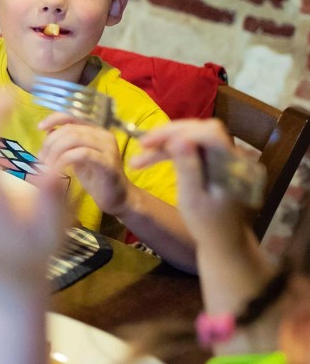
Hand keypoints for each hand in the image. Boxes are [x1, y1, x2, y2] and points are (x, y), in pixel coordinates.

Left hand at [38, 112, 131, 216]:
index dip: (55, 118)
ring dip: (55, 151)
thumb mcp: (76, 157)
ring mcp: (108, 148)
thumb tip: (49, 131)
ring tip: (46, 166)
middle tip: (41, 159)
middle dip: (51, 142)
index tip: (40, 128)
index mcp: (96, 131)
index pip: (73, 115)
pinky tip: (56, 170)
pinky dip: (63, 160)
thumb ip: (65, 143)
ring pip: (74, 139)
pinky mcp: (108, 163)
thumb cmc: (96, 178)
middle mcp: (104, 135)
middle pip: (70, 129)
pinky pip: (81, 154)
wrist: (117, 199)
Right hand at [131, 119, 247, 246]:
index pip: (208, 132)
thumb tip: (178, 140)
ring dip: (165, 143)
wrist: (222, 240)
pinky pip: (190, 147)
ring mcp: (221, 157)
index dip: (179, 132)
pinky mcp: (212, 160)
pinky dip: (171, 150)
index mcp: (229, 164)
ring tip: (140, 158)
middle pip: (198, 129)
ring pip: (191, 137)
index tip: (151, 143)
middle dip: (168, 134)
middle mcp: (230, 155)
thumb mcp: (192, 198)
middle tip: (142, 144)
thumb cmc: (206, 224)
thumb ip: (188, 167)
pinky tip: (153, 157)